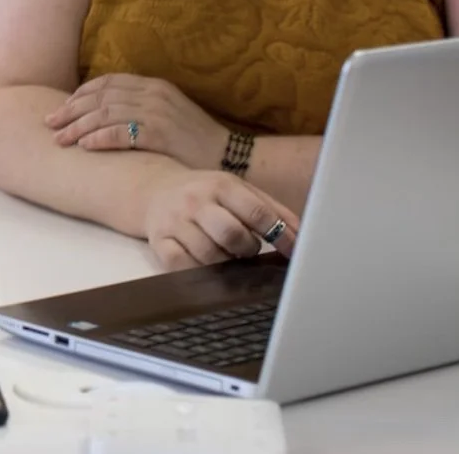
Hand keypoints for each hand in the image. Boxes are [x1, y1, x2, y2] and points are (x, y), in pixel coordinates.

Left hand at [47, 74, 230, 170]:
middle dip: (71, 111)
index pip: (107, 82)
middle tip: (49, 123)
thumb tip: (104, 112)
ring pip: (105, 114)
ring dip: (78, 127)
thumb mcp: (167, 113)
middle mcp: (153, 94)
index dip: (80, 94)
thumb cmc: (194, 140)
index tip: (62, 107)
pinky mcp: (161, 134)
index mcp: (153, 85)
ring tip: (60, 139)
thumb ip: (140, 106)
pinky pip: (121, 133)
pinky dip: (99, 138)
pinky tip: (85, 147)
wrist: (230, 156)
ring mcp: (157, 112)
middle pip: (100, 97)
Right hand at [141, 169, 299, 269]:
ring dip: (225, 263)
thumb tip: (303, 237)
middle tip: (247, 250)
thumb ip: (272, 210)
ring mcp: (174, 221)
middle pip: (231, 234)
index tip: (293, 251)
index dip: (280, 236)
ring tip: (226, 256)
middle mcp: (195, 201)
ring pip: (208, 254)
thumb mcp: (239, 190)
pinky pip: (179, 265)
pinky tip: (206, 268)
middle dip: (248, 249)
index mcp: (221, 185)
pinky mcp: (158, 241)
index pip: (256, 212)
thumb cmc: (207, 194)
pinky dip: (198, 273)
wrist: (154, 189)